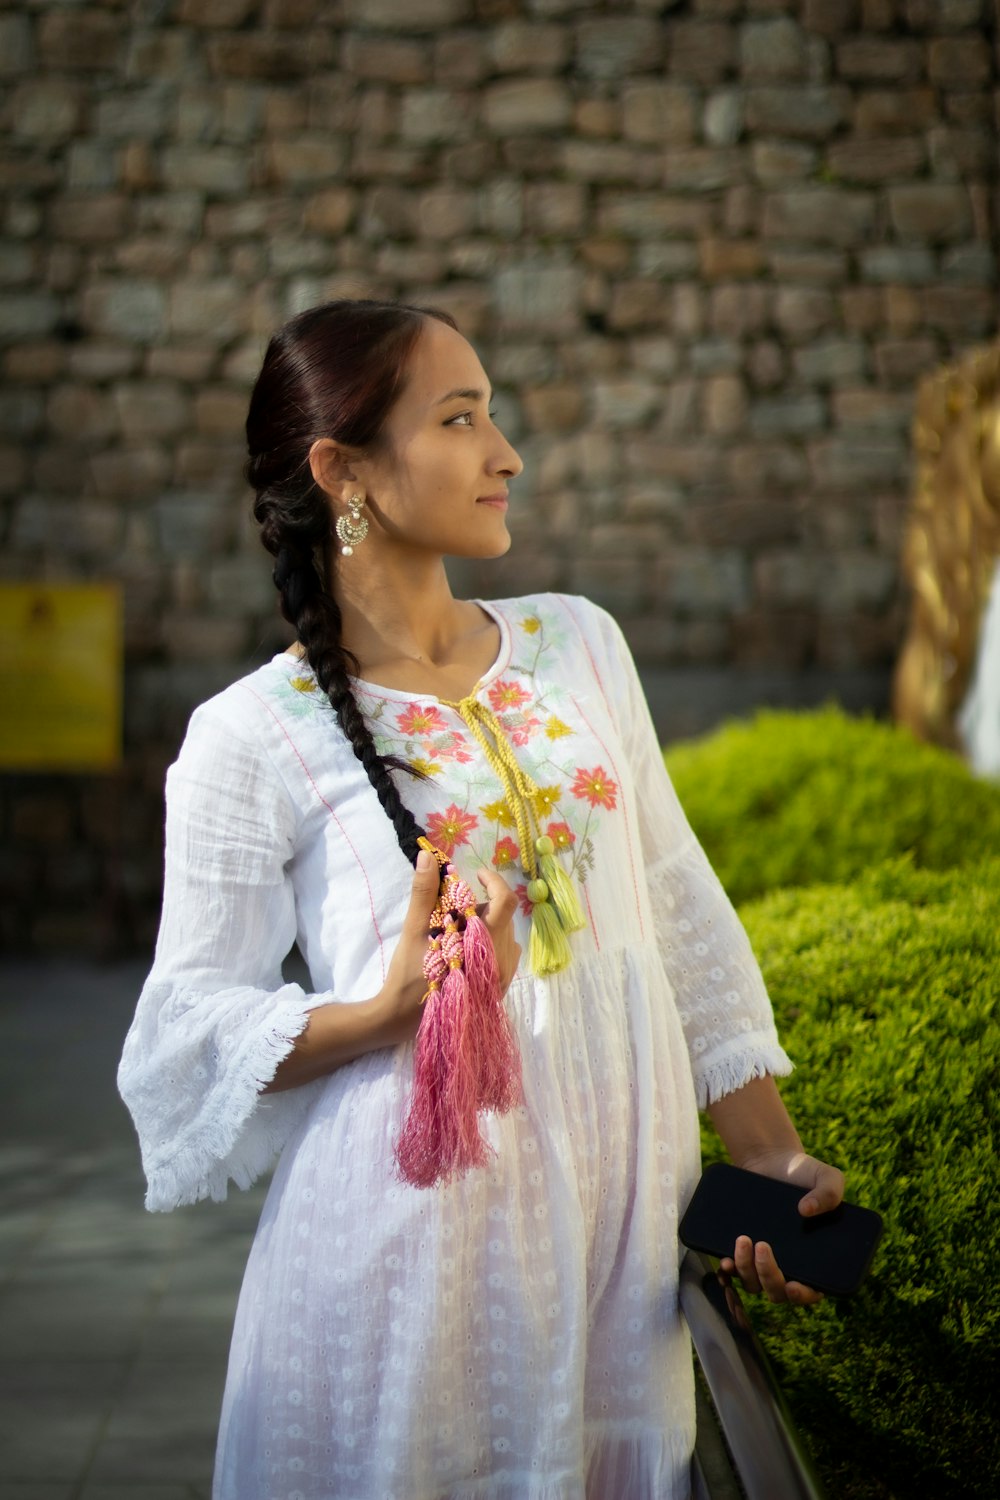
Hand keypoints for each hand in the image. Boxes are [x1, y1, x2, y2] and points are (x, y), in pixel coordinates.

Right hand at [374, 855, 521, 1045]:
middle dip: (479, 907)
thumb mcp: (415, 930)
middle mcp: (500, 961)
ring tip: (455, 935)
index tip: (476, 874)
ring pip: (503, 935)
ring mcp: (501, 977)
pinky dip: (487, 944)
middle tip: (452, 913)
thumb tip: (427, 857)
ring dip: (484, 926)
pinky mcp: (497, 989)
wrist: (402, 1017)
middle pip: (501, 917)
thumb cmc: (409, 974)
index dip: (493, 881)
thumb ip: (425, 892)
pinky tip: (463, 952)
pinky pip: (503, 954)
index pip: (505, 902)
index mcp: (484, 944)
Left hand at [718, 1149, 845, 1306]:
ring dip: (747, 1270)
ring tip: (743, 1240)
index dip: (803, 1295)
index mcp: (815, 1258)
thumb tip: (807, 1210)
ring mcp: (765, 1260)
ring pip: (754, 1284)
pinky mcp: (744, 1250)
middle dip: (769, 1277)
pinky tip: (725, 1261)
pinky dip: (729, 1271)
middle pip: (778, 1291)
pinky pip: (734, 1271)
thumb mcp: (826, 1176)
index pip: (812, 1290)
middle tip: (763, 1246)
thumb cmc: (803, 1172)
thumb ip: (830, 1192)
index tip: (793, 1286)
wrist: (771, 1159)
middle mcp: (790, 1265)